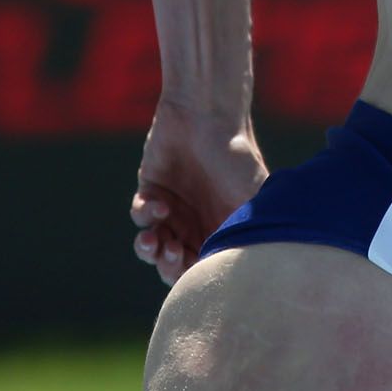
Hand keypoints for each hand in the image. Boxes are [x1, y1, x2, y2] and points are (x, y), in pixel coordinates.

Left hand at [130, 95, 268, 287]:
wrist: (209, 114)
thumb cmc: (237, 156)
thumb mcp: (251, 197)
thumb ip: (245, 235)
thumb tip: (242, 273)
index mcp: (219, 229)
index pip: (201, 266)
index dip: (193, 276)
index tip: (191, 273)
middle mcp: (194, 222)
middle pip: (174, 261)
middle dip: (169, 266)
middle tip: (172, 254)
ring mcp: (172, 207)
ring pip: (153, 242)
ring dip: (149, 248)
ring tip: (153, 241)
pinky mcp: (151, 189)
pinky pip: (141, 214)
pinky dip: (146, 214)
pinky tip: (159, 205)